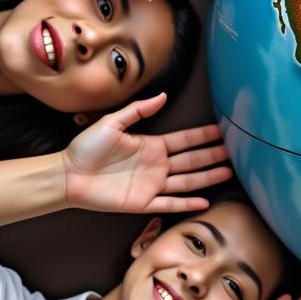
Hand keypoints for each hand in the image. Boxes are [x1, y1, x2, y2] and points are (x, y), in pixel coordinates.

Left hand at [61, 94, 230, 212]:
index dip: (203, 136)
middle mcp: (156, 165)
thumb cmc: (85, 149)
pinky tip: (204, 201)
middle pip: (191, 160)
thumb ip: (138, 110)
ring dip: (207, 177)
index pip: (184, 140)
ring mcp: (152, 185)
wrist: (66, 176)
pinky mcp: (143, 203)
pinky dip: (187, 203)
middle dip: (212, 155)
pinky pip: (169, 204)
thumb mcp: (112, 123)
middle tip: (234, 151)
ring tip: (228, 172)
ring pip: (187, 181)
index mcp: (151, 145)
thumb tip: (163, 96)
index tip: (222, 131)